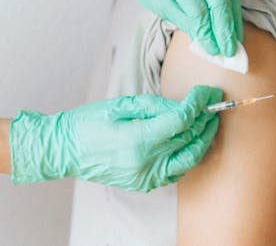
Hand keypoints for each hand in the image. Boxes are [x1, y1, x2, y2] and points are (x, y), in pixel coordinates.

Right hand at [9, 86, 222, 191]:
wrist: (63, 150)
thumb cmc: (85, 123)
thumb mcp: (117, 105)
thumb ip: (152, 105)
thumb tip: (180, 106)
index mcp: (136, 139)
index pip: (181, 119)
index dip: (199, 103)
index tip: (208, 92)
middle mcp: (144, 163)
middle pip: (188, 139)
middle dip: (205, 119)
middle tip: (212, 103)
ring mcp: (144, 177)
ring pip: (188, 159)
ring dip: (201, 140)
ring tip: (207, 122)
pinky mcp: (142, 184)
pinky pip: (175, 171)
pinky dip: (186, 156)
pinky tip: (188, 143)